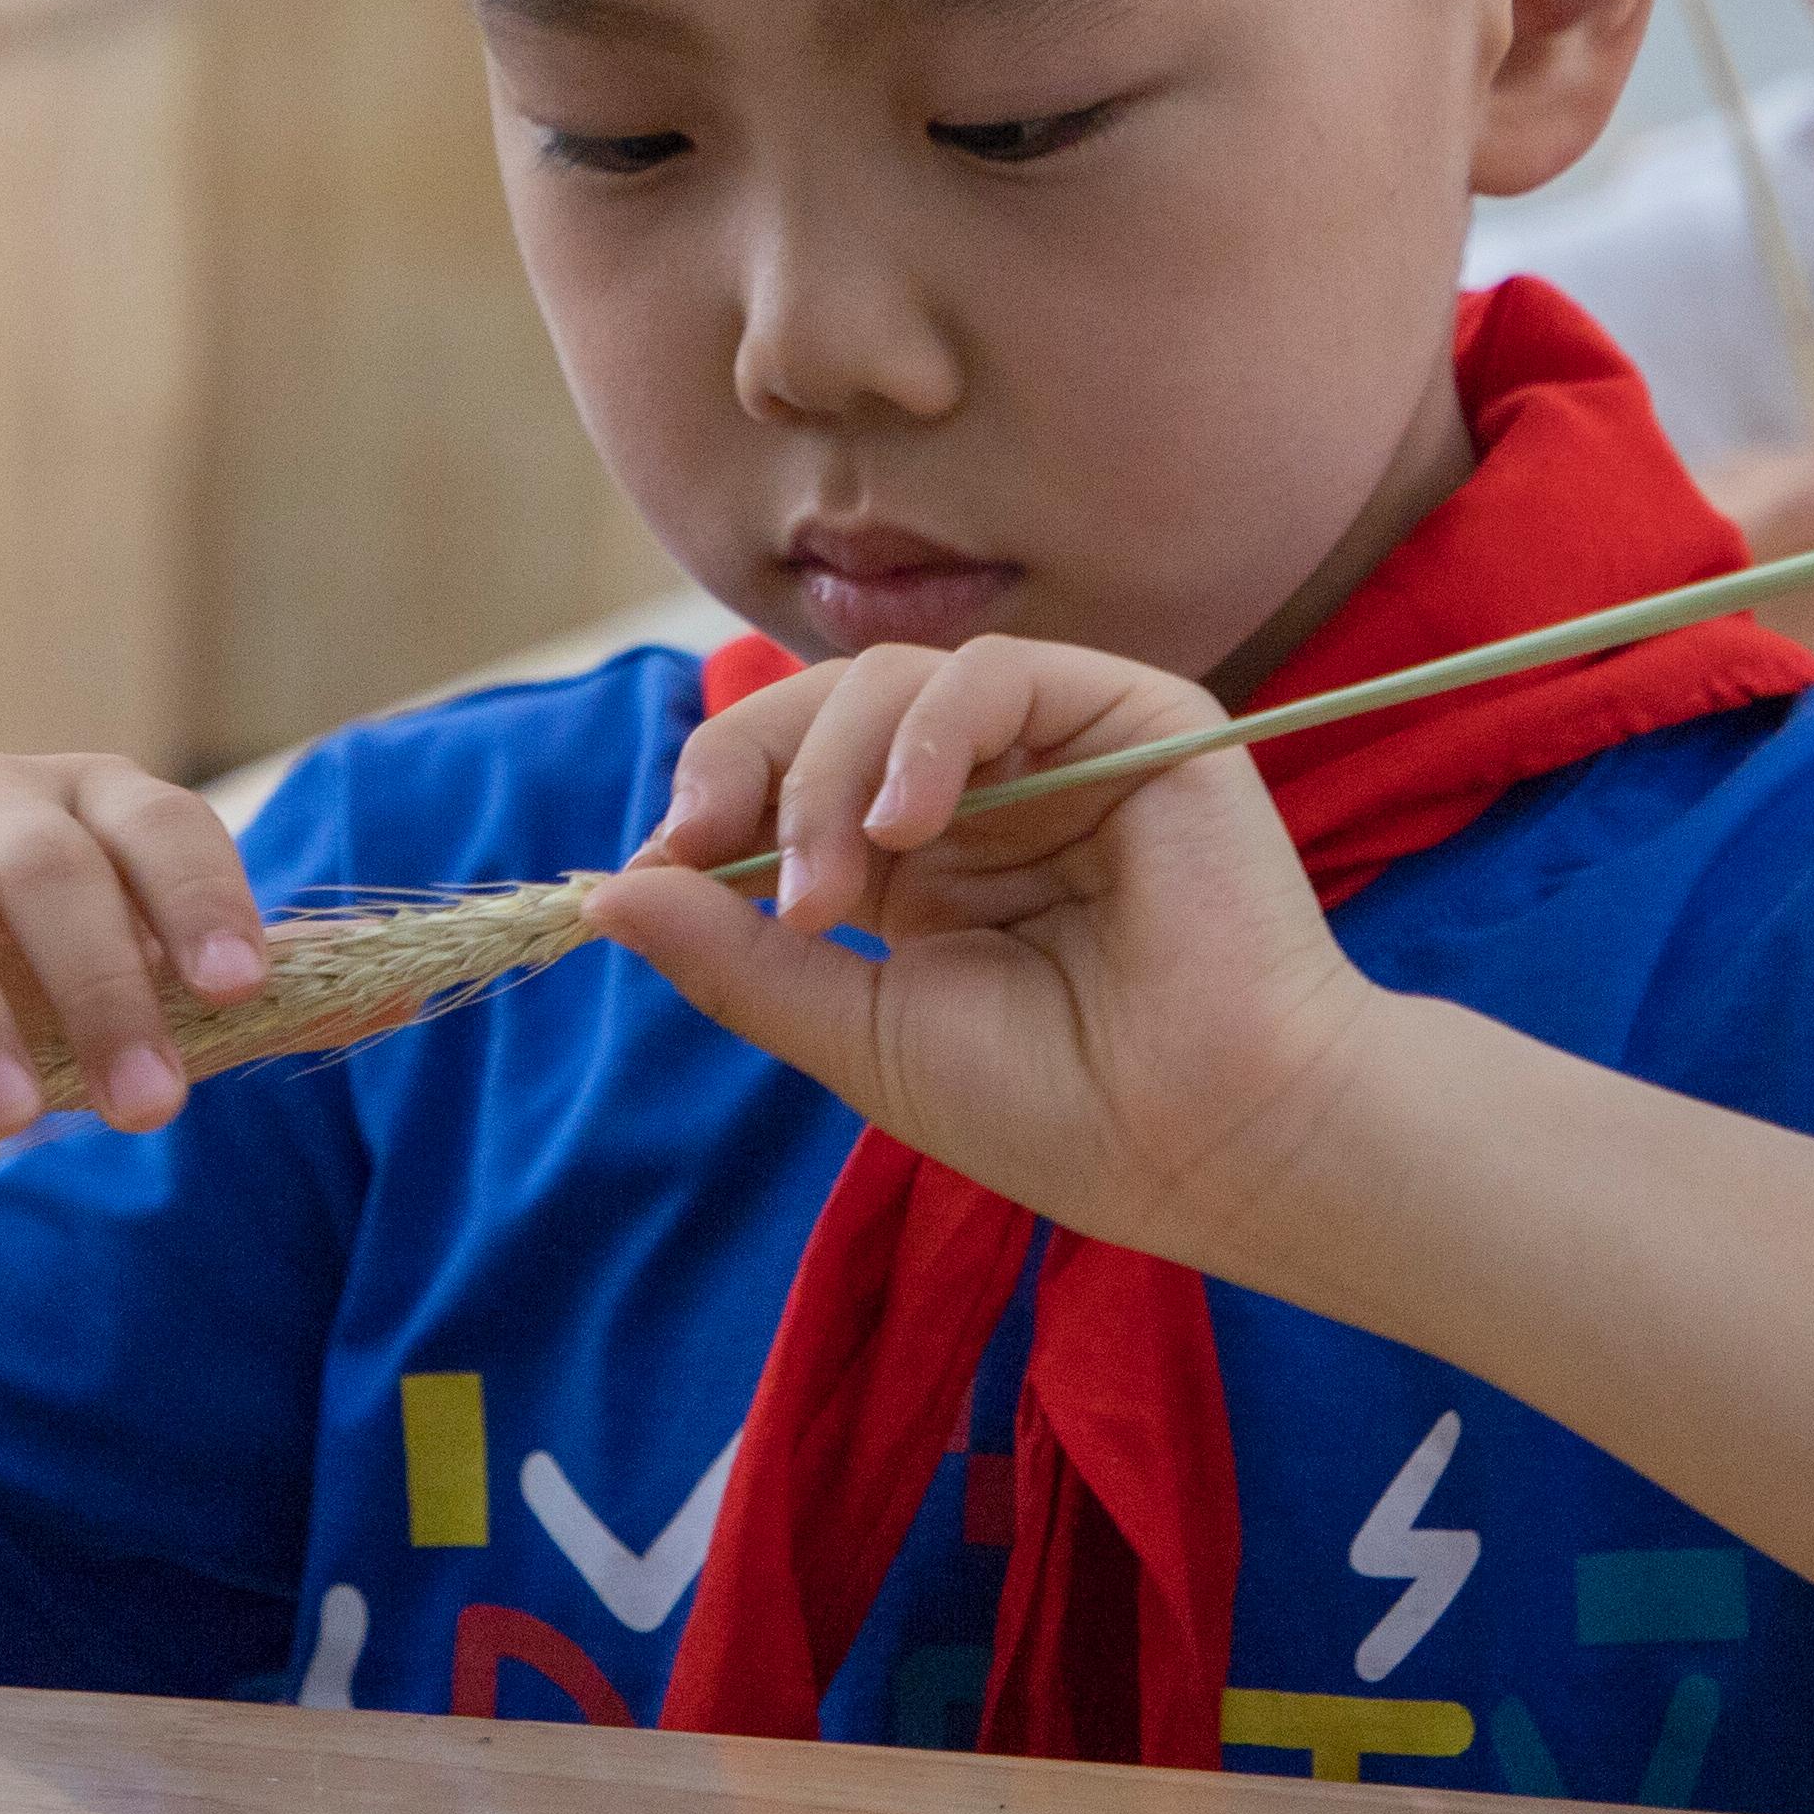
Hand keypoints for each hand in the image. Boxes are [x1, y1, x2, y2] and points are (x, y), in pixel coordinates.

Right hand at [0, 735, 267, 1149]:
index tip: (242, 995)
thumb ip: (250, 1003)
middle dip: (106, 992)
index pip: (166, 831)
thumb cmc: (31, 1000)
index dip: (203, 906)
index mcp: (96, 806)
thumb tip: (402, 1004)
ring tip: (3, 1123)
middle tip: (151, 1111)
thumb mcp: (138, 1001)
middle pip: (53, 872)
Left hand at [593, 637, 1404, 1278]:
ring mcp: (1055, 747)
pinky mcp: (1129, 715)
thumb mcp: (860, 1036)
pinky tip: (905, 825)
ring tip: (830, 891)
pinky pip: (997, 674)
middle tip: (715, 857)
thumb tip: (603, 892)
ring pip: (895, 683)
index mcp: (921, 862)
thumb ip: (737, 962)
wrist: (1210, 1140)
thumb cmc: (1059, 1108)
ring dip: (828, 774)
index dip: (711, 801)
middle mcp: (982, 790)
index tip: (654, 865)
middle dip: (747, 772)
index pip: (786, 777)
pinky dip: (927, 734)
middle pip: (822, 710)